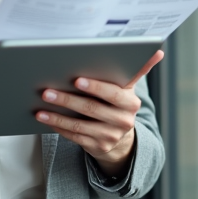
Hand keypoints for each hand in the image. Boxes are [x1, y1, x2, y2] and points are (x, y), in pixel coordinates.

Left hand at [35, 50, 163, 175]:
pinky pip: (74, 137)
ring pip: (79, 125)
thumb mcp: (127, 86)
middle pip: (91, 109)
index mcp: (131, 103)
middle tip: (47, 91)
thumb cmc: (117, 102)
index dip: (95, 87)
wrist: (121, 136)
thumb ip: (137, 68)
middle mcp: (123, 121)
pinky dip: (58, 126)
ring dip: (57, 116)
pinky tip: (45, 118)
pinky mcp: (97, 148)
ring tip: (40, 106)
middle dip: (67, 100)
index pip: (113, 94)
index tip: (76, 79)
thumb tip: (157, 50)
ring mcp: (110, 137)